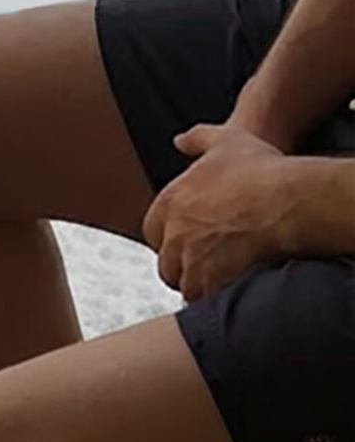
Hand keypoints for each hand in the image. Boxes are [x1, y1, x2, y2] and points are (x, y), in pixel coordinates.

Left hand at [143, 123, 298, 300]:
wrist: (287, 201)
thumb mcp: (224, 141)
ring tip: (222, 283)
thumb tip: (179, 141)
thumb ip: (197, 140)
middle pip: (167, 265)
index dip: (170, 238)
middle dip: (183, 268)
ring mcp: (194, 260)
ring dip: (200, 287)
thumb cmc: (260, 170)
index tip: (189, 242)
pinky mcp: (214, 283)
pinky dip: (217, 300)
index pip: (153, 231)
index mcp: (172, 201)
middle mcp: (176, 233)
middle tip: (207, 267)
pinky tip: (234, 292)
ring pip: (186, 287)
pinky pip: (207, 301)